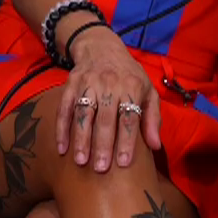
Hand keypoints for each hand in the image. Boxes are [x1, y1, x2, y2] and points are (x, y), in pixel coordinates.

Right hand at [56, 27, 161, 173]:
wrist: (101, 48)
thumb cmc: (129, 76)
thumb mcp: (147, 90)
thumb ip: (152, 118)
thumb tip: (155, 146)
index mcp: (131, 86)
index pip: (130, 116)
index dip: (127, 140)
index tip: (123, 163)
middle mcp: (109, 84)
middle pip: (105, 118)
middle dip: (102, 144)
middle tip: (100, 169)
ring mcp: (88, 84)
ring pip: (84, 113)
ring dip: (81, 138)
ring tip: (80, 161)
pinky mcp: (70, 85)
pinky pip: (64, 108)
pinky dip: (61, 129)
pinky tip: (62, 148)